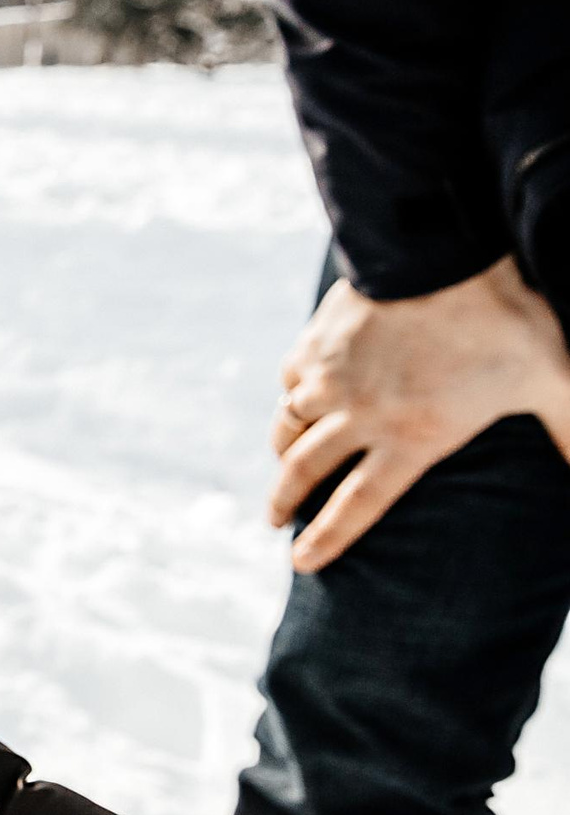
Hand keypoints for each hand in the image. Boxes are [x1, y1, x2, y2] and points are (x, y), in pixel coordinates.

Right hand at [270, 257, 569, 570]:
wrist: (441, 250)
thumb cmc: (503, 319)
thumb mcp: (553, 381)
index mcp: (413, 436)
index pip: (358, 504)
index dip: (328, 538)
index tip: (301, 564)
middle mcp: (359, 415)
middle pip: (304, 473)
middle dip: (284, 502)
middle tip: (272, 520)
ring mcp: (329, 379)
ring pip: (288, 428)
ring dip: (282, 452)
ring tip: (281, 463)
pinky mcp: (314, 345)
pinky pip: (290, 382)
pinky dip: (291, 397)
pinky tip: (297, 397)